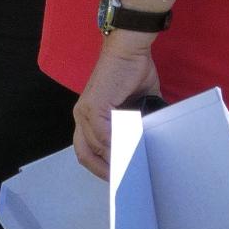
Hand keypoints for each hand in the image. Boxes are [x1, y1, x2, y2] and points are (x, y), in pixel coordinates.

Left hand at [72, 32, 161, 178]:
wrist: (130, 48)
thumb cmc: (133, 71)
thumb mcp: (136, 105)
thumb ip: (136, 124)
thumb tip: (147, 144)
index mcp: (88, 116)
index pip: (88, 150)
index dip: (101, 166)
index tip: (120, 176)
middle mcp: (81, 116)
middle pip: (84, 155)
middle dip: (103, 171)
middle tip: (123, 180)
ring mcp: (85, 112)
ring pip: (96, 147)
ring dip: (114, 159)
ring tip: (132, 168)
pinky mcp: (93, 106)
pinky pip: (102, 136)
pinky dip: (115, 146)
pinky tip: (130, 151)